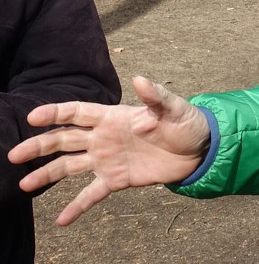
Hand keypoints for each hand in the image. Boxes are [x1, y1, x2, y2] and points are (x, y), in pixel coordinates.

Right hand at [6, 76, 211, 225]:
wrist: (198, 150)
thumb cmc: (186, 123)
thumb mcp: (174, 108)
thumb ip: (155, 96)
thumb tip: (140, 79)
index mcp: (113, 117)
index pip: (78, 113)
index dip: (56, 113)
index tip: (33, 117)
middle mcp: (103, 138)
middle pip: (64, 140)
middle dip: (39, 146)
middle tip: (14, 154)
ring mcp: (106, 160)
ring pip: (69, 167)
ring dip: (46, 175)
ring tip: (23, 185)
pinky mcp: (116, 180)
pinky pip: (91, 195)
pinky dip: (77, 207)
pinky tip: (61, 221)